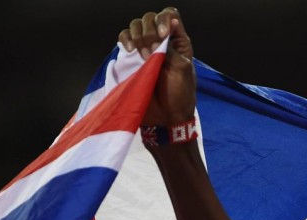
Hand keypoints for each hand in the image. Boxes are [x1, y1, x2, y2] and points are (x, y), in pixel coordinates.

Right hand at [118, 7, 195, 125]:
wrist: (166, 117)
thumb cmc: (179, 95)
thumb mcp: (182, 69)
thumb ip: (173, 46)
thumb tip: (171, 21)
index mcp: (178, 42)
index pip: (170, 15)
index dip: (164, 20)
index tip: (163, 36)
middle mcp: (162, 41)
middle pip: (150, 18)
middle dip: (150, 32)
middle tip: (153, 54)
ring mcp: (146, 49)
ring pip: (136, 26)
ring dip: (139, 37)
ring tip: (145, 58)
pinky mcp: (132, 58)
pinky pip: (124, 38)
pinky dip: (125, 39)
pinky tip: (129, 49)